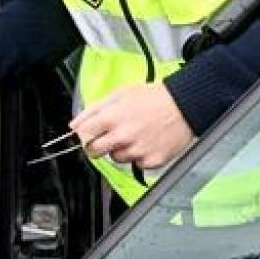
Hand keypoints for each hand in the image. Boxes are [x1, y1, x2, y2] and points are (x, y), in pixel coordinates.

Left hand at [69, 83, 194, 169]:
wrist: (184, 106)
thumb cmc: (154, 97)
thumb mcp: (120, 94)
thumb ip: (94, 109)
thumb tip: (75, 124)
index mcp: (113, 117)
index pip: (83, 135)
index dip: (84, 134)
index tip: (88, 134)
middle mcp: (123, 136)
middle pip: (94, 152)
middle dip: (96, 146)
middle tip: (108, 137)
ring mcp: (137, 151)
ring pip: (116, 159)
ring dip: (120, 150)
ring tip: (134, 135)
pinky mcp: (151, 161)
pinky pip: (136, 164)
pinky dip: (139, 156)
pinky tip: (147, 142)